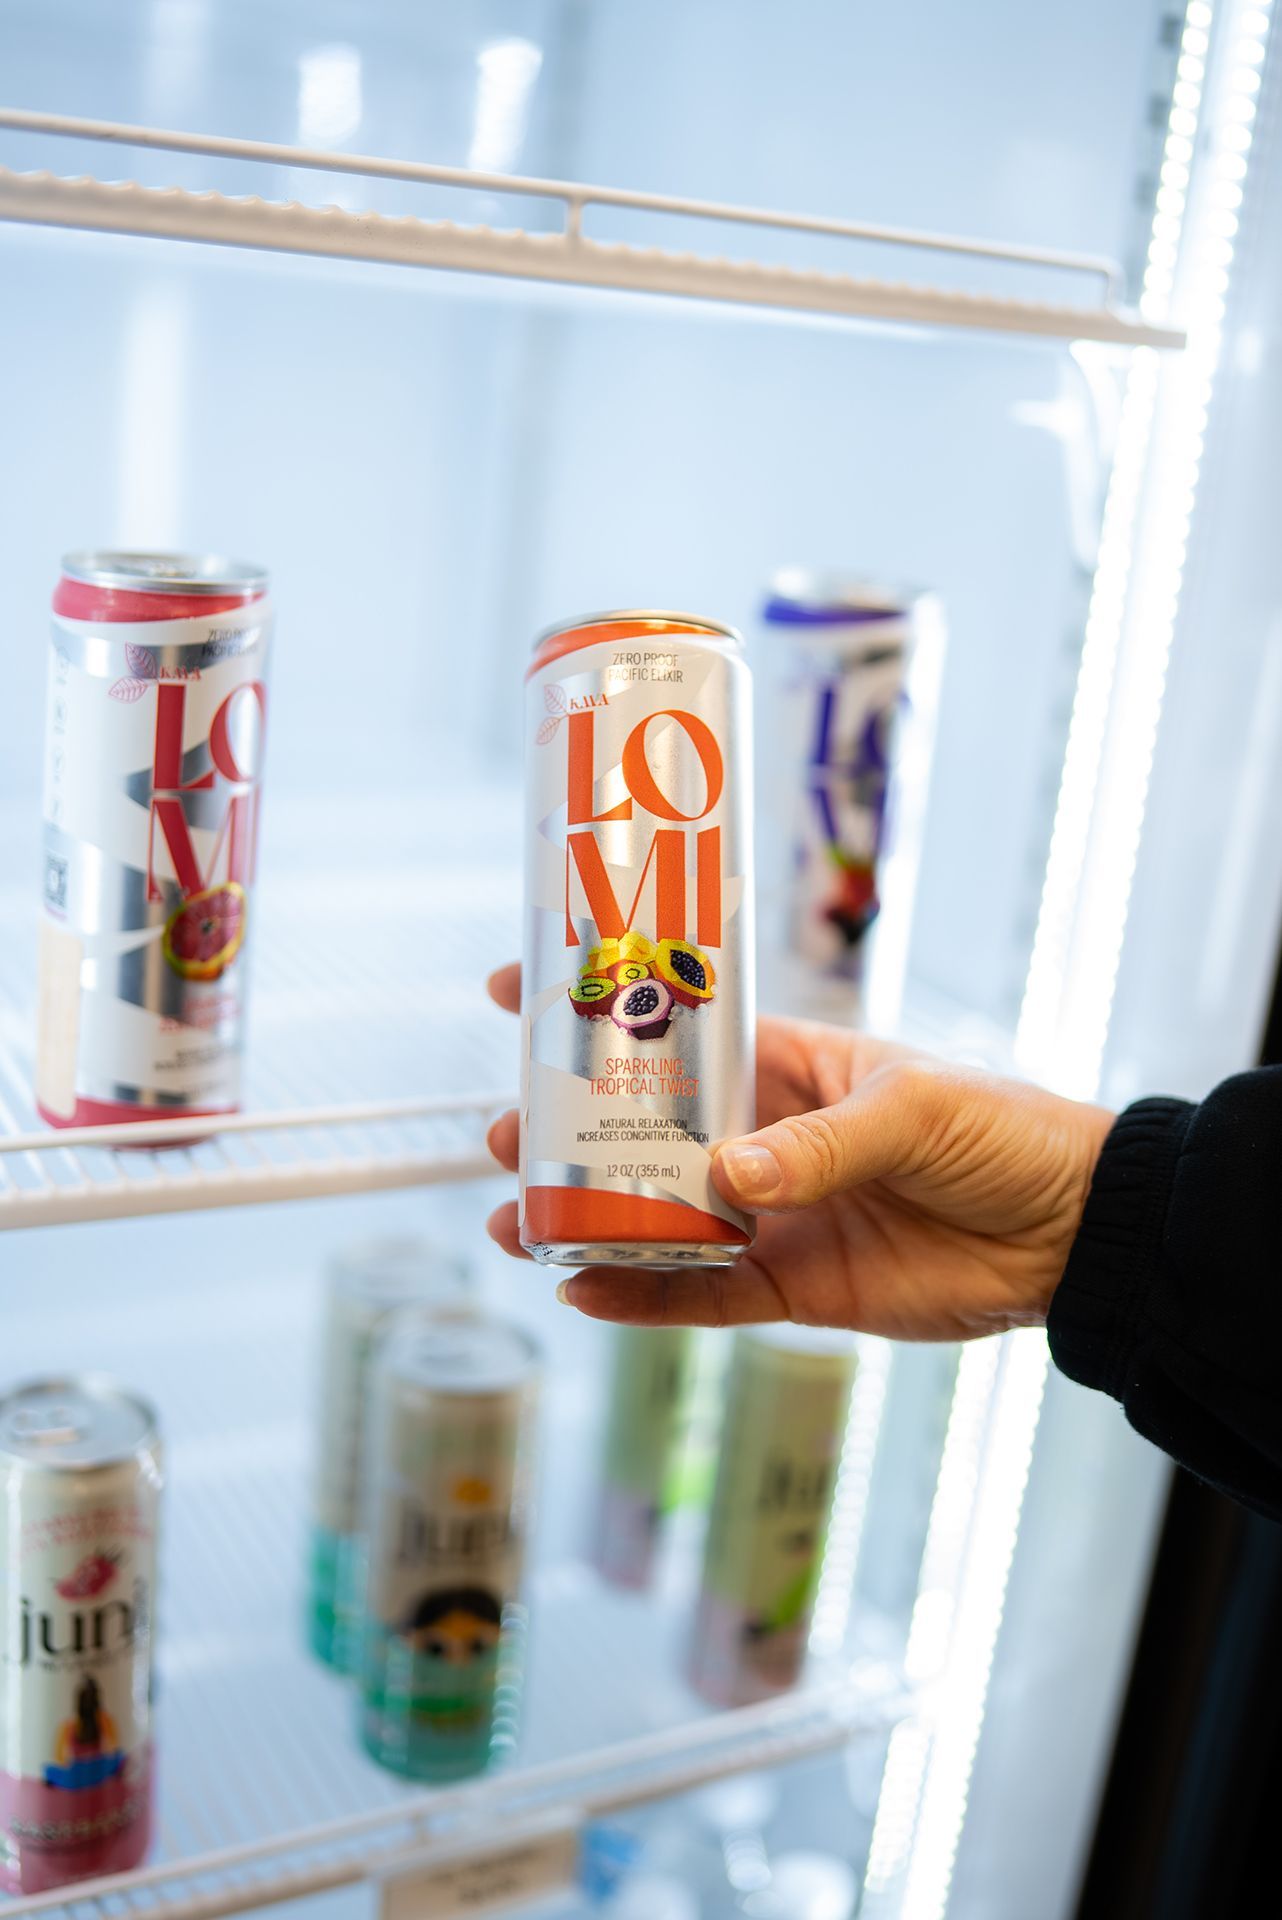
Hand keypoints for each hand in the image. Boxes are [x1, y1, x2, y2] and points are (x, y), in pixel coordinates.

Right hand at [484, 963, 1113, 1338]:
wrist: (1069, 1235)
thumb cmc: (1001, 1134)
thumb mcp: (911, 1110)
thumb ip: (818, 1144)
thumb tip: (726, 1174)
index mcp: (792, 1064)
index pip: (681, 1027)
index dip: (604, 1006)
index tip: (517, 988)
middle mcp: (767, 1136)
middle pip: (645, 1131)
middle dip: (569, 1131)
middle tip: (503, 1135)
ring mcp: (773, 1213)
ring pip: (656, 1217)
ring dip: (585, 1219)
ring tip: (516, 1223)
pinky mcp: (792, 1285)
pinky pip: (700, 1294)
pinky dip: (643, 1297)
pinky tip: (582, 1290)